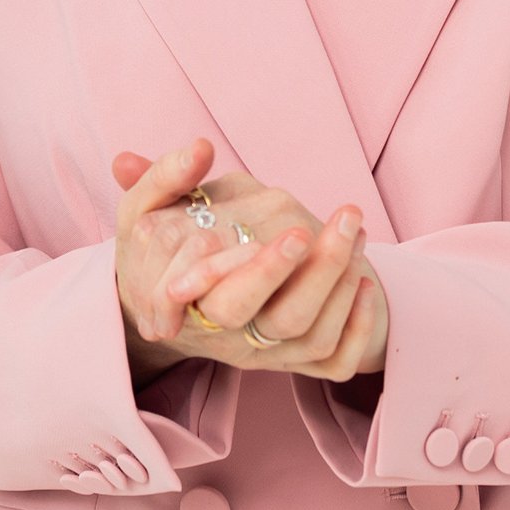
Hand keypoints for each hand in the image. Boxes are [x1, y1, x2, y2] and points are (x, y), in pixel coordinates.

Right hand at [111, 138, 386, 376]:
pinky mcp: (291, 360)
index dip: (266, 269)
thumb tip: (201, 147)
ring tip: (358, 233)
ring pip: (315, 337)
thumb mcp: (142, 211)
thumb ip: (164, 177)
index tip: (299, 230)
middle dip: (320, 272)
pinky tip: (367, 282)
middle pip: (284, 318)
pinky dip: (358, 328)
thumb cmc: (155, 250)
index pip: (230, 296)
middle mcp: (232, 332)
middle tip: (347, 220)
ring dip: (345, 286)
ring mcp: (264, 350)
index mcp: (195, 303)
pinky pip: (334, 362)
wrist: (163, 306)